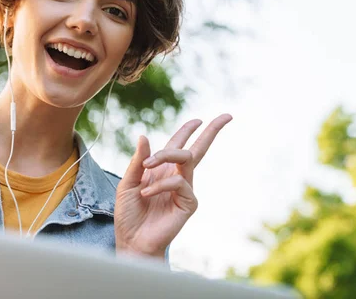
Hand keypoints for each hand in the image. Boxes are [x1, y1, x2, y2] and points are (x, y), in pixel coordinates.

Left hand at [114, 114, 232, 258]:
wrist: (132, 240)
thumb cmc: (129, 213)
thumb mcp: (128, 182)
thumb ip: (138, 161)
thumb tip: (144, 135)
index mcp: (163, 169)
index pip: (179, 145)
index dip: (189, 130)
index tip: (199, 119)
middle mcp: (177, 176)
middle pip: (199, 148)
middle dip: (212, 131)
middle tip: (226, 116)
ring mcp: (185, 189)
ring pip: (187, 158)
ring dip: (166, 154)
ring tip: (147, 166)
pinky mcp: (189, 202)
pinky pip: (179, 182)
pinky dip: (161, 184)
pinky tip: (147, 194)